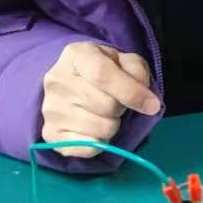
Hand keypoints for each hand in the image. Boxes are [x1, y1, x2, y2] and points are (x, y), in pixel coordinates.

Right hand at [42, 42, 159, 157]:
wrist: (69, 86)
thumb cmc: (101, 70)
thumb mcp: (122, 60)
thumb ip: (137, 71)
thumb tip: (147, 99)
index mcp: (75, 55)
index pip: (102, 74)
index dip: (131, 92)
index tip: (151, 105)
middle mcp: (57, 81)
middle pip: (107, 105)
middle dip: (121, 107)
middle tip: (117, 102)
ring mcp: (50, 109)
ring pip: (102, 129)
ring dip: (113, 125)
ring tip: (104, 114)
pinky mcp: (50, 135)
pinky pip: (89, 148)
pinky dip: (100, 143)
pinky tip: (94, 129)